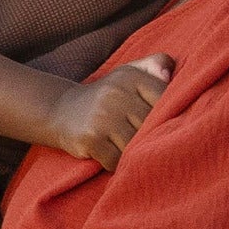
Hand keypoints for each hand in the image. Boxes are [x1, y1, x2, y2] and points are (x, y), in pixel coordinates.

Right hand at [45, 51, 174, 168]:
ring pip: (134, 146)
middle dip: (148, 137)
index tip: (160, 121)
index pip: (164, 100)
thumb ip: (154, 64)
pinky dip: (115, 163)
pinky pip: (116, 160)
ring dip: (131, 152)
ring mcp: (102, 117)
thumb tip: (167, 75)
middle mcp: (116, 94)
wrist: (61, 109)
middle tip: (142, 139)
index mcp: (130, 77)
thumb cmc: (107, 95)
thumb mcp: (128, 73)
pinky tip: (109, 154)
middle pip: (150, 126)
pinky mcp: (90, 138)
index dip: (167, 115)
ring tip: (125, 147)